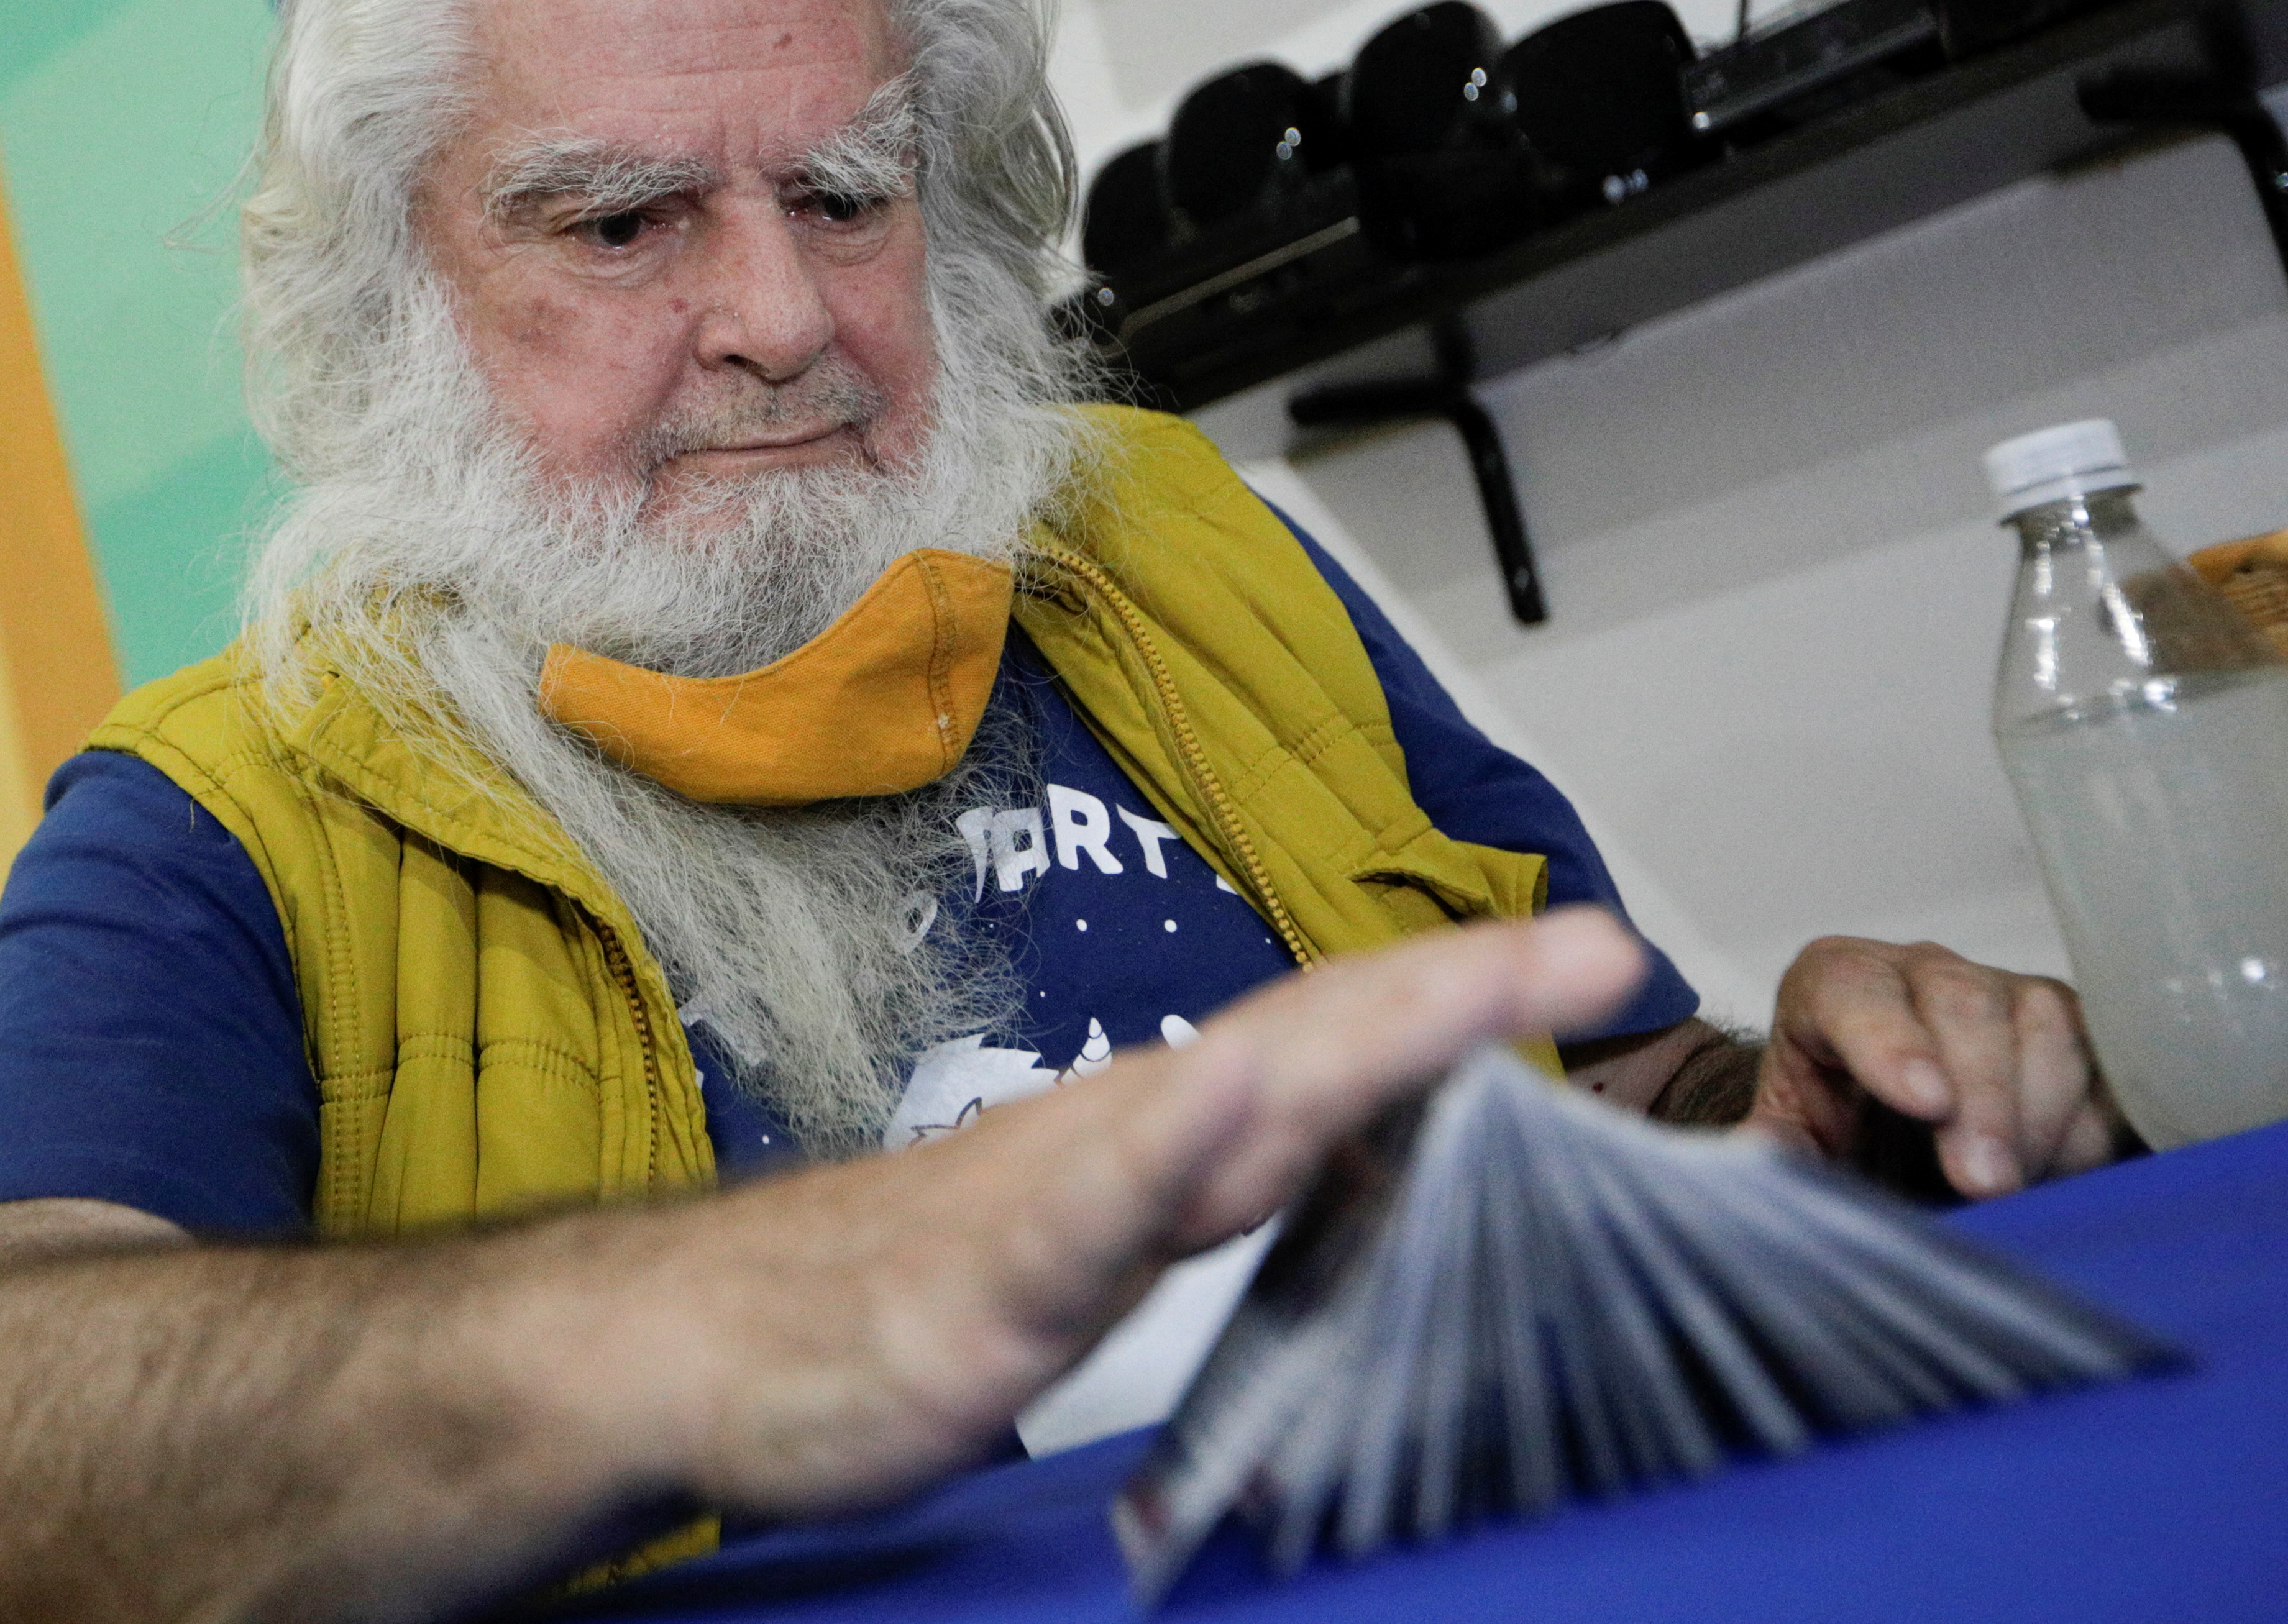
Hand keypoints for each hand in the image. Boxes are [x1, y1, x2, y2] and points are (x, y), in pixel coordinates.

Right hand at [631, 907, 1645, 1518]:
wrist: (694, 1341)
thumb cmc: (872, 1298)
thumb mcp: (1072, 1260)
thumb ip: (1185, 1211)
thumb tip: (1322, 1192)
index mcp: (1156, 1147)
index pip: (1333, 1052)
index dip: (1462, 999)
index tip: (1589, 955)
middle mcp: (1123, 1144)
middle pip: (1316, 1047)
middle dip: (1460, 991)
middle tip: (1594, 945)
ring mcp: (1054, 1202)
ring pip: (1230, 1101)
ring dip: (1360, 1038)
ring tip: (1475, 992)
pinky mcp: (979, 1280)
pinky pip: (1079, 1208)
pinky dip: (1158, 1144)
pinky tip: (1217, 1096)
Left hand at [1742, 936, 2125, 1198]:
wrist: (1901, 1137)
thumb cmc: (1846, 1130)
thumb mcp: (1797, 1142)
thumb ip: (1773, 1151)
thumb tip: (1752, 1164)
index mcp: (1837, 983)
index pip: (1852, 990)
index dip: (1886, 1041)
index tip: (1922, 1103)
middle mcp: (1925, 972)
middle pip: (1963, 1006)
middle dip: (1981, 1099)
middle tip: (1984, 1182)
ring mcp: (2010, 993)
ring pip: (2044, 1029)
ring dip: (2036, 1120)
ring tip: (2015, 1190)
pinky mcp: (2083, 1031)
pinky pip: (2104, 1067)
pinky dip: (2087, 1129)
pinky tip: (2059, 1175)